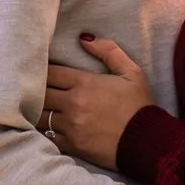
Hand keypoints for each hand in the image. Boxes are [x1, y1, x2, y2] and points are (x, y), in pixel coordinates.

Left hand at [42, 35, 154, 168]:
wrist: (149, 143)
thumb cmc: (140, 106)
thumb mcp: (132, 72)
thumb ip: (108, 51)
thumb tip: (84, 38)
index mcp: (85, 83)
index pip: (49, 72)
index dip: (43, 71)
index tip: (42, 73)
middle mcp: (73, 103)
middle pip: (40, 93)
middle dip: (36, 91)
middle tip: (35, 90)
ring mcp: (71, 125)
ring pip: (40, 116)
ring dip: (37, 111)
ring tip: (37, 108)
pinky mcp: (72, 145)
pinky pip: (47, 136)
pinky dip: (44, 131)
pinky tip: (45, 127)